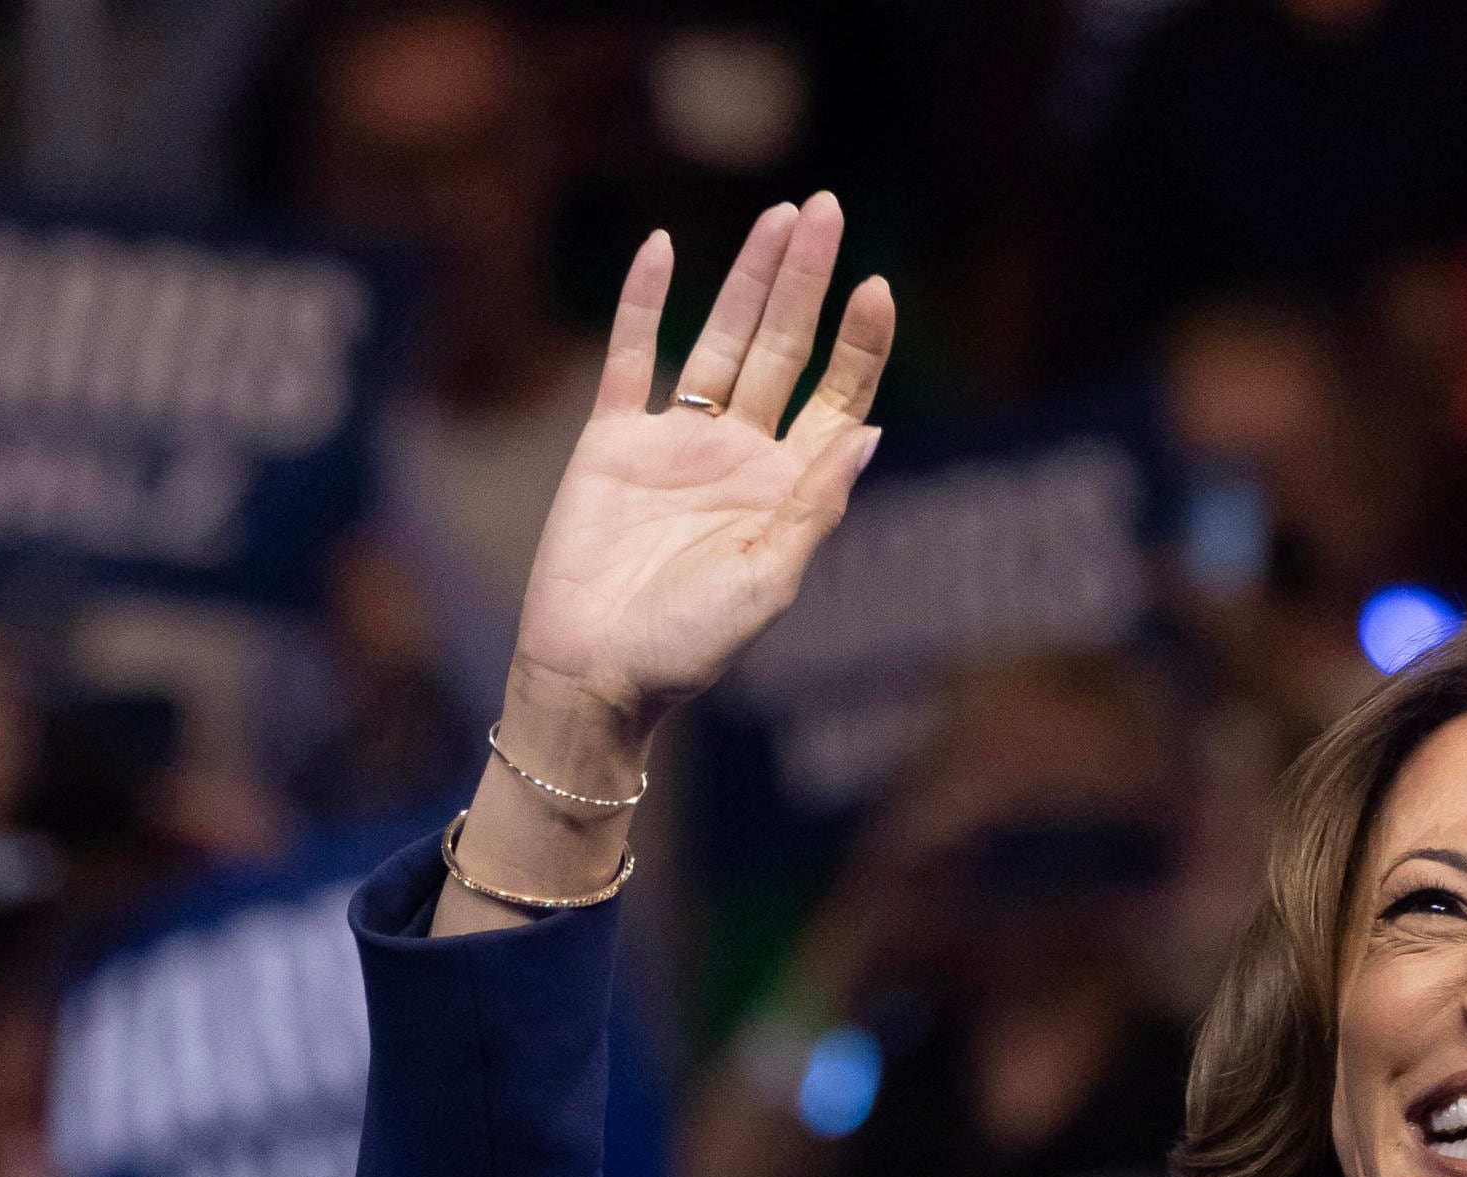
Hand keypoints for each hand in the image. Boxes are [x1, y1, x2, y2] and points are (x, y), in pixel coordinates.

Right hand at [500, 195, 894, 763]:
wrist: (591, 677)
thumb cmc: (685, 649)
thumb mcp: (767, 585)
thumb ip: (814, 508)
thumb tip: (871, 432)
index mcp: (784, 490)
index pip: (836, 397)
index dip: (859, 343)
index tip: (875, 288)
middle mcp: (737, 456)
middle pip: (782, 348)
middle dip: (806, 282)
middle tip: (827, 209)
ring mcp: (674, 443)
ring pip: (718, 340)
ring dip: (747, 279)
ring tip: (779, 216)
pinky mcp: (611, 442)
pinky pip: (628, 357)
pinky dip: (643, 304)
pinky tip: (663, 249)